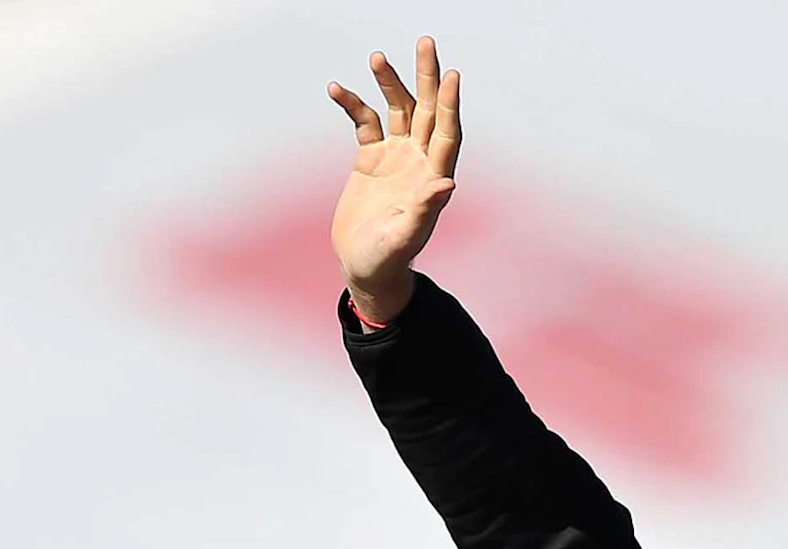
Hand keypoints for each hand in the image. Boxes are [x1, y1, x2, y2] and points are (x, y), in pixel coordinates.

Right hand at [327, 38, 461, 324]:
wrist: (366, 267)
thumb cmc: (389, 259)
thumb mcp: (405, 237)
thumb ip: (425, 210)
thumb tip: (447, 184)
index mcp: (433, 177)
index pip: (447, 132)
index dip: (449, 104)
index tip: (450, 73)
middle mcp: (419, 161)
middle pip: (427, 110)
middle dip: (426, 77)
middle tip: (426, 42)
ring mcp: (395, 157)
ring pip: (397, 110)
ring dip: (389, 83)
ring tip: (377, 56)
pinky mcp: (370, 159)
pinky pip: (363, 122)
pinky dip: (352, 104)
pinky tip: (337, 88)